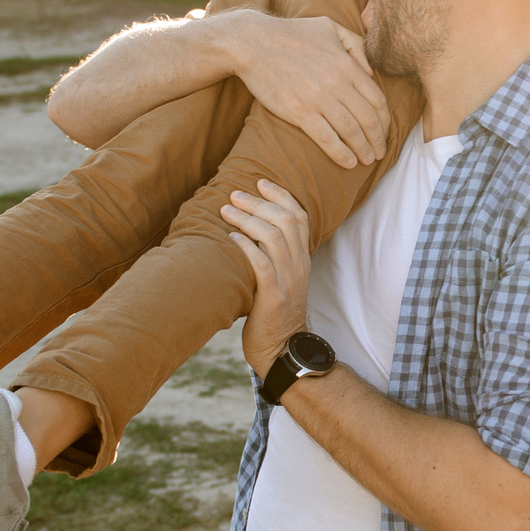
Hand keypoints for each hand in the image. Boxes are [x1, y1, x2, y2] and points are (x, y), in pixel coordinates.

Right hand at [224, 11, 389, 166]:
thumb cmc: (291, 34)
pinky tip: (348, 163)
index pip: (377, 99)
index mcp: (347, 65)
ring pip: (351, 131)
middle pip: (368, 119)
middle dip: (378, 140)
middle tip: (379, 152)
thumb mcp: (329, 27)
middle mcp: (337, 83)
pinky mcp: (300, 112)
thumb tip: (371, 71)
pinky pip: (327, 138)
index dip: (385, 120)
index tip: (383, 132)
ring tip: (367, 160)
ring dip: (363, 150)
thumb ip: (356, 44)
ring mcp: (319, 99)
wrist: (253, 43)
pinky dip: (341, 153)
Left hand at [225, 179, 313, 375]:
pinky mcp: (273, 296)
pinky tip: (231, 238)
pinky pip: (261, 264)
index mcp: (302, 258)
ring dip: (247, 219)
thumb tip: (249, 230)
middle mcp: (299, 265)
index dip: (281, 195)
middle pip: (285, 220)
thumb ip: (273, 255)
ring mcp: (288, 280)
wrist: (283, 349)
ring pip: (273, 237)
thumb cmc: (274, 313)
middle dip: (258, 202)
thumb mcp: (282, 279)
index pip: (299, 216)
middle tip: (235, 194)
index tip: (261, 182)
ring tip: (227, 211)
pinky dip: (246, 247)